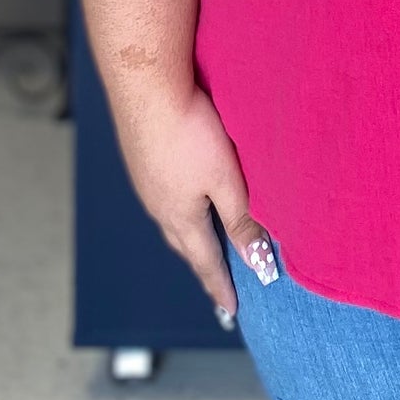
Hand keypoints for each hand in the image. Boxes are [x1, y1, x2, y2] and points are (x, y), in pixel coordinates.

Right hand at [113, 83, 275, 320]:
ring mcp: (148, 183)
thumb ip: (241, 220)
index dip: (221, 287)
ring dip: (190, 235)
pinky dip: (179, 207)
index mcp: (182, 217)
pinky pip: (164, 195)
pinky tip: (183, 194)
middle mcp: (160, 206)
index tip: (232, 311)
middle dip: (204, 264)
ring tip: (204, 241)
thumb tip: (256, 263)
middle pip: (187, 244)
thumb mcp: (226, 180)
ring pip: (173, 219)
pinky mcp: (143, 158)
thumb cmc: (189, 132)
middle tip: (218, 281)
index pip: (207, 262)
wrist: (145, 87)